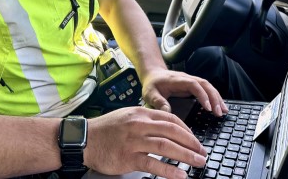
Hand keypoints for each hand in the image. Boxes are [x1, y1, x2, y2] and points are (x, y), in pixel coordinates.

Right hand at [84, 107, 206, 178]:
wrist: (84, 139)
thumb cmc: (105, 129)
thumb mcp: (127, 115)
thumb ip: (146, 119)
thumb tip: (166, 126)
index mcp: (141, 114)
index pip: (171, 119)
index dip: (187, 130)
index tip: (195, 140)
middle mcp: (139, 125)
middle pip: (172, 132)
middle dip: (191, 143)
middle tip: (202, 152)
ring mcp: (134, 141)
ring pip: (166, 146)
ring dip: (186, 156)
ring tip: (198, 162)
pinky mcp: (128, 157)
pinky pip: (153, 164)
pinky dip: (169, 170)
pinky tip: (180, 175)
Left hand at [141, 68, 227, 115]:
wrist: (153, 73)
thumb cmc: (152, 84)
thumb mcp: (150, 93)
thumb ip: (158, 102)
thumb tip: (167, 112)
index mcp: (177, 80)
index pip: (193, 85)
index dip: (202, 95)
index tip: (208, 108)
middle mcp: (186, 78)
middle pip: (205, 84)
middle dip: (214, 98)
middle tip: (219, 113)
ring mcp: (191, 81)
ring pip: (208, 86)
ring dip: (217, 97)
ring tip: (224, 111)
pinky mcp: (193, 85)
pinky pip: (206, 89)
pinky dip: (214, 97)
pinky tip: (220, 106)